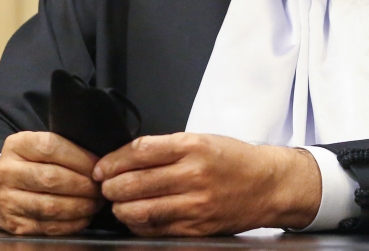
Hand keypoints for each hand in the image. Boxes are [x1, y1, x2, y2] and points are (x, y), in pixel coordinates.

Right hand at [0, 131, 104, 234]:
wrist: (1, 187)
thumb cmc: (33, 163)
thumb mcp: (40, 145)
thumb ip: (64, 147)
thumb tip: (100, 160)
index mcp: (17, 146)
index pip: (51, 147)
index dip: (79, 158)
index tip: (98, 166)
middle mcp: (8, 172)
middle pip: (51, 178)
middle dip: (83, 185)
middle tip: (101, 188)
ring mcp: (8, 199)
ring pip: (50, 205)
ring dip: (80, 206)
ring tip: (95, 203)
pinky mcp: (14, 222)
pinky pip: (47, 226)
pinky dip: (71, 223)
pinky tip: (83, 217)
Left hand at [93, 133, 320, 235]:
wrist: (267, 184)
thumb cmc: (233, 159)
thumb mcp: (202, 140)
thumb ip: (165, 148)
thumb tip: (125, 159)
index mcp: (193, 146)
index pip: (139, 151)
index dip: (113, 161)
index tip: (102, 167)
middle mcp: (193, 174)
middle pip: (134, 183)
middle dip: (111, 187)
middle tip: (105, 187)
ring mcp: (196, 204)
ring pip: (141, 210)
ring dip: (120, 208)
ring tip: (117, 203)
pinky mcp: (197, 227)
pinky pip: (157, 229)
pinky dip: (139, 225)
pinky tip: (136, 218)